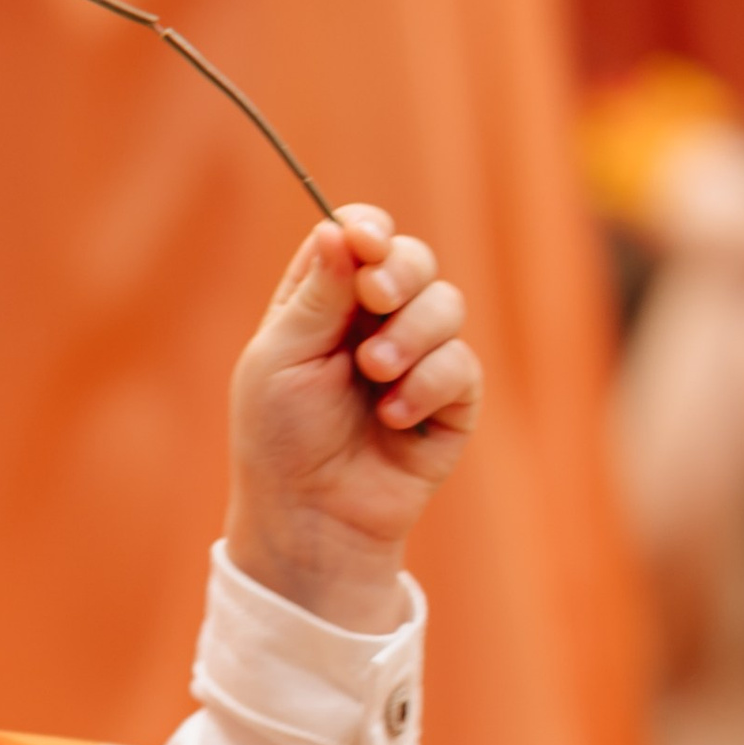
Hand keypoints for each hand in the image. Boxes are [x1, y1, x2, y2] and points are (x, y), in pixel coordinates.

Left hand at [225, 205, 480, 630]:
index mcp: (326, 301)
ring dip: (412, 333)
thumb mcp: (282, 358)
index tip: (364, 239)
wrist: (310, 517)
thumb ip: (317, 294)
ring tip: (375, 373)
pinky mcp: (452, 400)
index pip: (360, 238)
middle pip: (414, 259)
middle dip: (400, 271)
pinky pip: (463, 364)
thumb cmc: (280, 439)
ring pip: (446, 304)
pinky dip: (429, 383)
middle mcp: (374, 321)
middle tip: (376, 296)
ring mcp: (417, 358)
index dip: (368, 230)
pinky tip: (394, 416)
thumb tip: (339, 227)